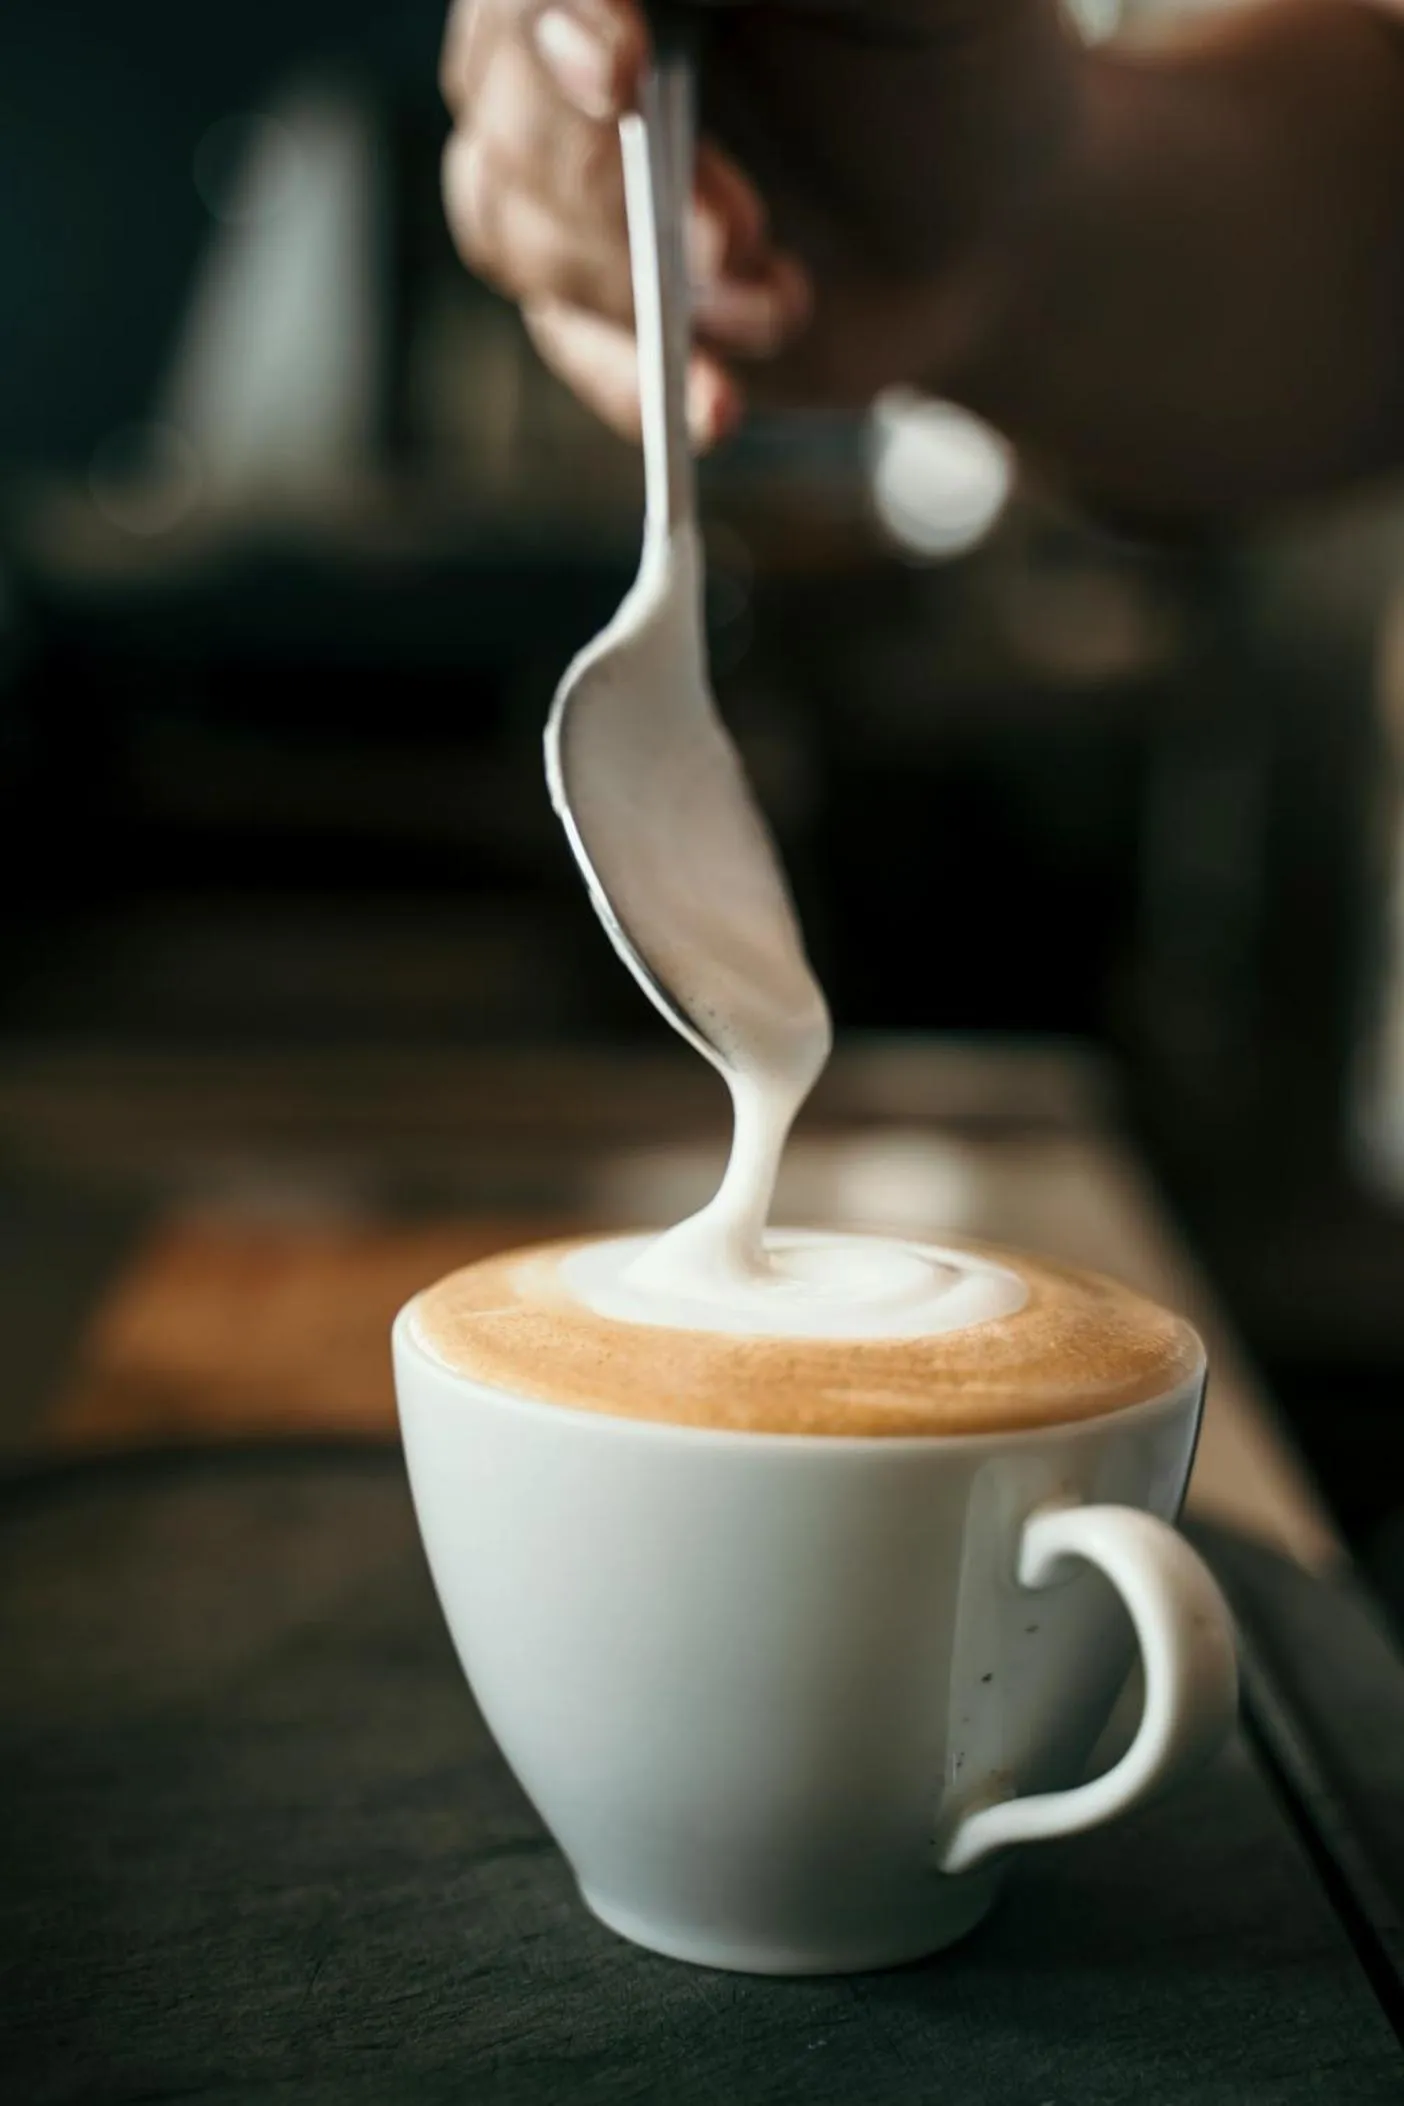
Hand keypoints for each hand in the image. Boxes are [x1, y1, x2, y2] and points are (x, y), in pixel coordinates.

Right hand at [441, 0, 1083, 446]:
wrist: (993, 225)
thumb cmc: (959, 62)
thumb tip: (649, 5)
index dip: (565, 23)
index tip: (619, 77)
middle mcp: (568, 32)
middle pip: (511, 107)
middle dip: (618, 193)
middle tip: (744, 241)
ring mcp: (563, 159)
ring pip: (519, 226)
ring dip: (647, 293)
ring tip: (783, 309)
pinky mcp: (584, 279)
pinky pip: (560, 334)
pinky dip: (634, 379)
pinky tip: (715, 405)